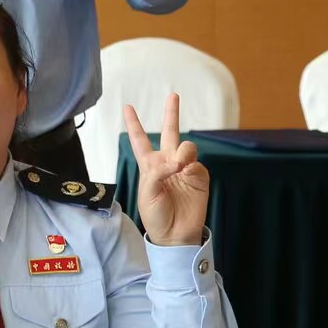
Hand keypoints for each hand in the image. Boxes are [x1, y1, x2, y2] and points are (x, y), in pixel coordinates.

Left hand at [125, 92, 207, 245]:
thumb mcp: (147, 192)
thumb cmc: (155, 214)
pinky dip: (191, 166)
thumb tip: (177, 161)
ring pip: (186, 146)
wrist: (174, 233)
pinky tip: (186, 173)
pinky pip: (197, 163)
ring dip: (183, 151)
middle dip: (171, 113)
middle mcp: (167, 162)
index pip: (140, 140)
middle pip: (169, 132)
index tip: (127, 107)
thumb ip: (158, 172)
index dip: (134, 124)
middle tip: (174, 95)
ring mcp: (185, 168)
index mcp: (149, 165)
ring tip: (180, 165)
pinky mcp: (200, 177)